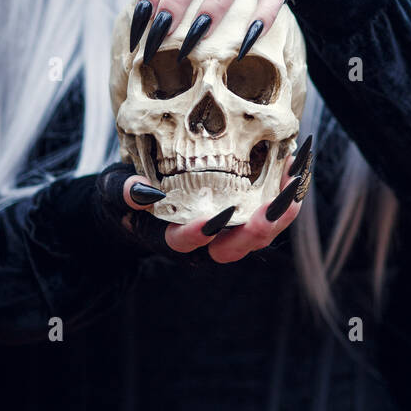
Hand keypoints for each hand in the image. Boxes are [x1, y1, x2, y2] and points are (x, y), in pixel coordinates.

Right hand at [94, 136, 312, 265]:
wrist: (136, 207)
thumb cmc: (122, 200)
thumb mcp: (113, 191)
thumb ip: (123, 192)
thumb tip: (143, 190)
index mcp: (168, 239)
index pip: (186, 243)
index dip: (202, 233)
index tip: (217, 217)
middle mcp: (202, 242)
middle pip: (236, 246)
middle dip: (261, 229)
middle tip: (281, 205)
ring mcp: (223, 231)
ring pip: (259, 231)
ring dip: (282, 207)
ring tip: (298, 177)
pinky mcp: (238, 215)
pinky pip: (265, 209)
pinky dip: (281, 190)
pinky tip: (295, 163)